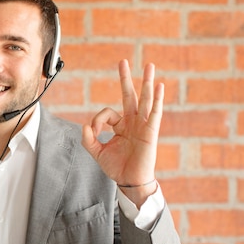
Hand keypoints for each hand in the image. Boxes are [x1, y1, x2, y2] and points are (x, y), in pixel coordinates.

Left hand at [81, 60, 163, 206]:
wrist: (130, 181)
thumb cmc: (118, 167)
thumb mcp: (97, 152)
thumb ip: (88, 139)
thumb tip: (84, 125)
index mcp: (121, 125)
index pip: (108, 112)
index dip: (97, 120)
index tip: (93, 132)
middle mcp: (133, 122)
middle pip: (130, 95)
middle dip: (125, 78)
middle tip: (122, 61)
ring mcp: (143, 125)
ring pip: (145, 99)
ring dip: (146, 82)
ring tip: (149, 65)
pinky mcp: (151, 131)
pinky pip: (155, 112)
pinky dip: (157, 99)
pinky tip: (159, 86)